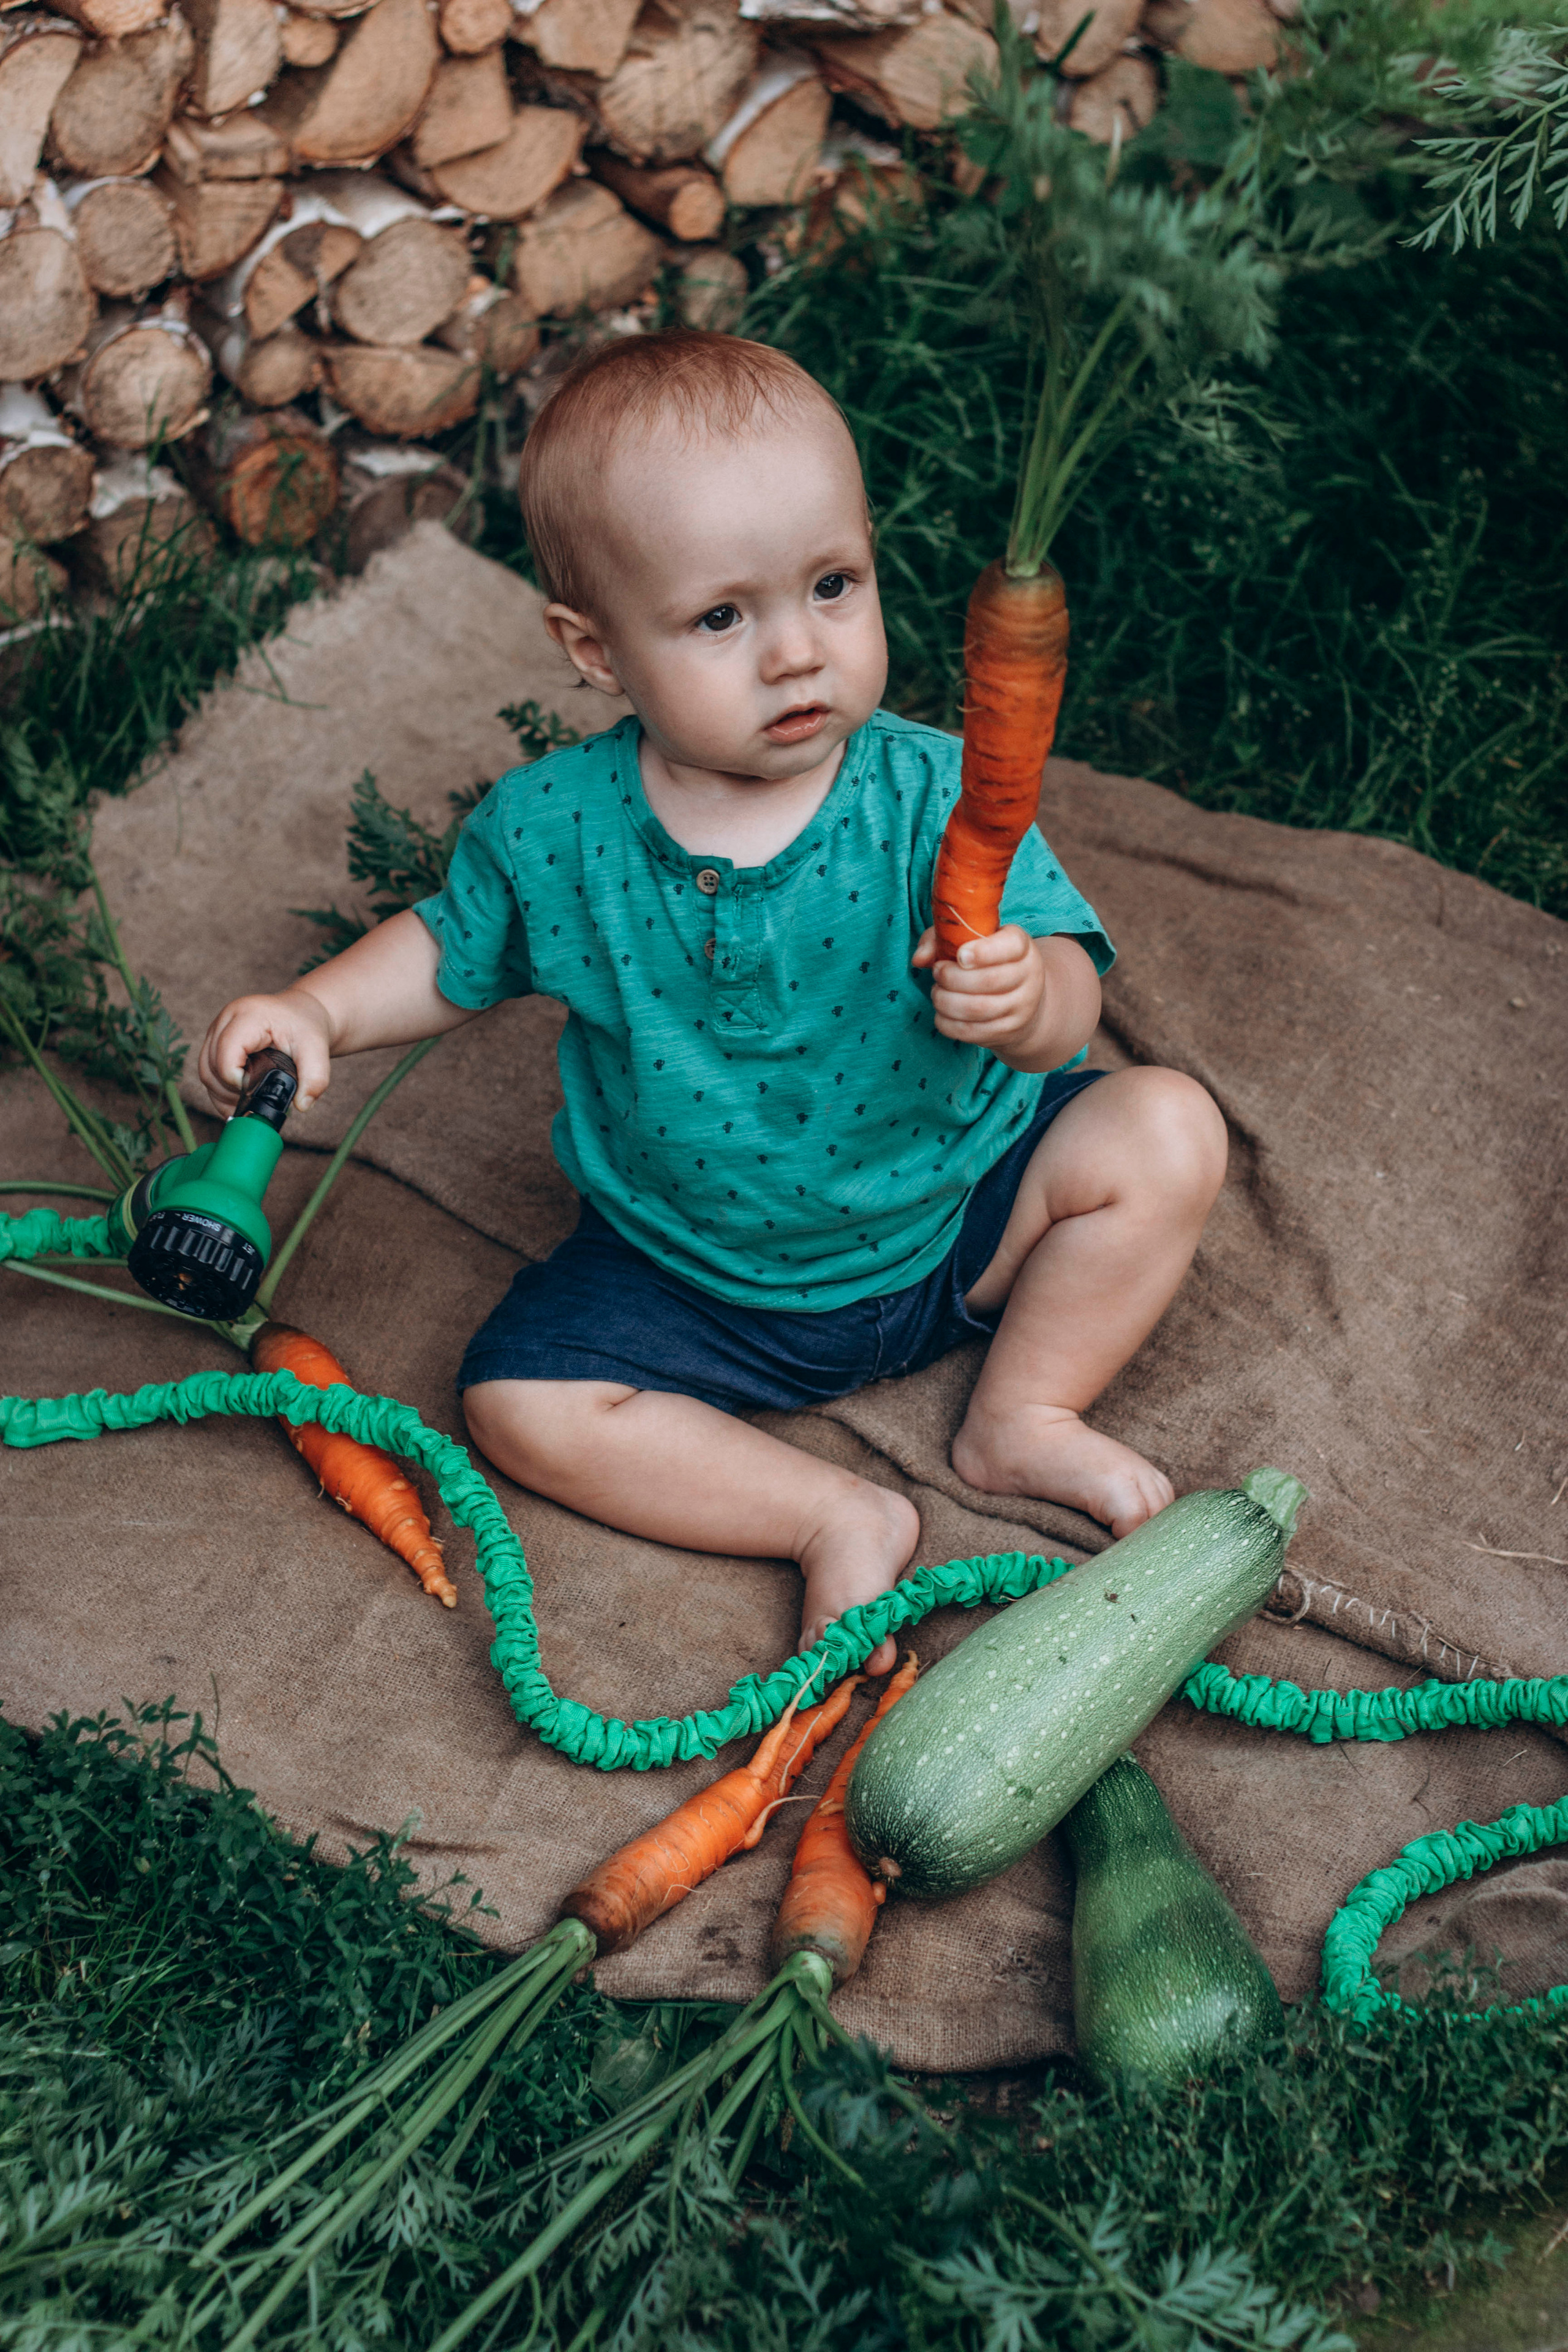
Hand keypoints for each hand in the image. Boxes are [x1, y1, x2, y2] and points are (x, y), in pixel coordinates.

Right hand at [198, 989, 332, 1115]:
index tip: (256, 1091)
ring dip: (223, 1093)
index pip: (226, 1054)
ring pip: (206, 1071)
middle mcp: (226, 1020)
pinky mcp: (215, 1042)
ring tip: (248, 1101)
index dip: (237, 1080)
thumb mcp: (317, 1049)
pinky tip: (239, 1099)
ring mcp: (217, 1030)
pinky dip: (220, 1090)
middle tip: (254, 1100)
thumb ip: (315, 1078)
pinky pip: (208, 1072)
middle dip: (230, 1091)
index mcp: (248, 1016)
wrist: (300, 1013)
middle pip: (211, 1066)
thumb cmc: (305, 1026)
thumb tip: (302, 1105)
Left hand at [911, 924, 1050, 1057]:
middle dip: (952, 978)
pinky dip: (948, 1024)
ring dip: (946, 1001)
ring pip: (978, 1009)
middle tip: (937, 972)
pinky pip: (972, 1032)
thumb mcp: (969, 942)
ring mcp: (1021, 1006)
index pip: (1012, 945)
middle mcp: (1028, 975)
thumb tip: (919, 958)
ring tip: (937, 993)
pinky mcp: (1008, 1031)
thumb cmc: (986, 963)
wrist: (1020, 1002)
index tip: (960, 955)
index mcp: (1022, 946)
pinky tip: (941, 1014)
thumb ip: (941, 940)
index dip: (984, 951)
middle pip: (989, 980)